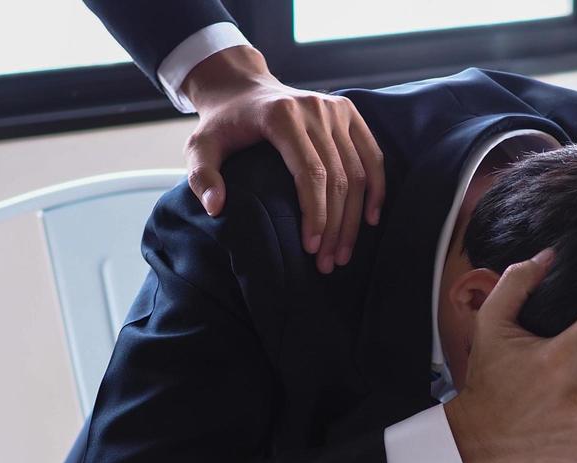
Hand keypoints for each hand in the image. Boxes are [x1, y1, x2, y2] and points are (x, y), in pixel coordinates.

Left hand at [181, 45, 386, 274]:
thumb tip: (216, 208)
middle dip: (336, 226)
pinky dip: (377, 189)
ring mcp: (335, 108)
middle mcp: (314, 109)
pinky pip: (372, 155)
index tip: (312, 248)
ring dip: (355, 218)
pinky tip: (371, 220)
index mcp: (281, 116)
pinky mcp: (349, 111)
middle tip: (329, 262)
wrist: (243, 86)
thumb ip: (203, 176)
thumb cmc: (223, 124)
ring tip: (344, 253)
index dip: (316, 214)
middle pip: (338, 177)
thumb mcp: (200, 146)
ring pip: (358, 172)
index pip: (310, 173)